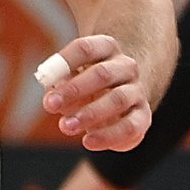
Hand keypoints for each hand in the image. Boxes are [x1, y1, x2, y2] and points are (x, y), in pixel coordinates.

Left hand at [41, 34, 150, 150]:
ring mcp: (137, 90)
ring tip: (66, 126)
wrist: (121, 94)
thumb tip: (51, 97)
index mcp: (106, 48)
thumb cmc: (86, 83)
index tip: (46, 77)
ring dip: (89, 114)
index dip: (65, 61)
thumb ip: (59, 84)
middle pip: (102, 74)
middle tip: (50, 105)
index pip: (86, 48)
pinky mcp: (143, 115)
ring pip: (118, 99)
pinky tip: (88, 142)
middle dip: (74, 90)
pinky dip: (109, 136)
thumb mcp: (71, 77)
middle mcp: (126, 66)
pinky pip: (131, 126)